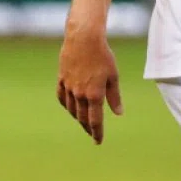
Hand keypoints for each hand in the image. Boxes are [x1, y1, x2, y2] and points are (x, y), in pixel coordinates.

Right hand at [57, 26, 122, 143]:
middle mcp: (79, 94)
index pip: (95, 121)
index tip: (98, 141)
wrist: (83, 38)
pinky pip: (61, 97)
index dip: (97, 133)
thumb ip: (114, 97)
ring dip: (77, 117)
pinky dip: (66, 105)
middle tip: (91, 134)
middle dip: (88, 128)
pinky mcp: (62, 79)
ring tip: (82, 121)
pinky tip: (69, 107)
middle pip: (82, 117)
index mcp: (94, 95)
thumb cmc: (103, 56)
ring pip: (71, 109)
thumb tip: (118, 113)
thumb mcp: (113, 76)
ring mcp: (69, 87)